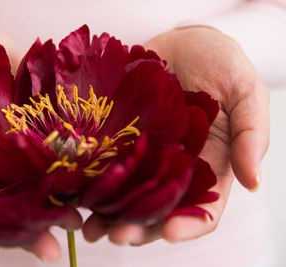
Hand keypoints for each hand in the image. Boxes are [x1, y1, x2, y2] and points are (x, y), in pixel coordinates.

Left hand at [82, 26, 268, 244]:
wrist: (181, 43)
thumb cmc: (220, 64)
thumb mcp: (245, 92)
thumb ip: (252, 135)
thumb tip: (254, 182)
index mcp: (207, 166)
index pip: (202, 209)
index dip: (187, 225)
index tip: (168, 232)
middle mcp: (172, 169)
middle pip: (156, 210)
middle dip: (137, 228)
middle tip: (117, 235)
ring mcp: (143, 156)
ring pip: (125, 196)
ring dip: (108, 216)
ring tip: (89, 228)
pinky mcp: (118, 140)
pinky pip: (104, 166)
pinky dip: (91, 183)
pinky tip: (76, 193)